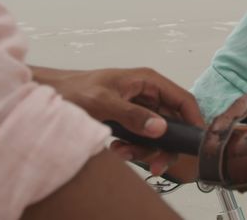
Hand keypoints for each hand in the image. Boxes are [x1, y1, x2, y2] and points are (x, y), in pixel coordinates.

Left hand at [30, 66, 203, 175]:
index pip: (183, 99)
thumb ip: (133, 115)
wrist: (52, 95)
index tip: (193, 143)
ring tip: (123, 152)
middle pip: (173, 123)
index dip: (193, 120)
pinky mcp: (129, 121)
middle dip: (165, 146)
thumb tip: (160, 128)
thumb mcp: (104, 102)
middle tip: (157, 165)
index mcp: (148, 81)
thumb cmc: (75, 90)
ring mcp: (139, 108)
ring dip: (145, 150)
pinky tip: (117, 149)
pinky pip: (141, 139)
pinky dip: (133, 149)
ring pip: (157, 135)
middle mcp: (147, 94)